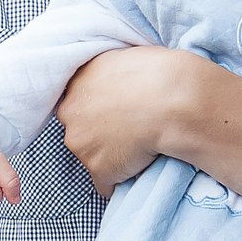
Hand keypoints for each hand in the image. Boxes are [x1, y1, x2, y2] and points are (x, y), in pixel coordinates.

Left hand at [56, 46, 216, 194]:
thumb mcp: (125, 56)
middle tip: (129, 130)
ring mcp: (82, 144)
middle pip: (80, 131)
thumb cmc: (158, 72)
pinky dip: (121, 179)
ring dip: (110, 156)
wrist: (171, 98)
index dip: (99, 110)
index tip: (117, 113)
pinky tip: (140, 168)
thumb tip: (119, 79)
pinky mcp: (98, 169)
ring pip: (92, 157)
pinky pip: (106, 183)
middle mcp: (70, 113)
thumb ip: (110, 72)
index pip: (79, 103)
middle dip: (99, 134)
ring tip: (139, 148)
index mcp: (77, 82)